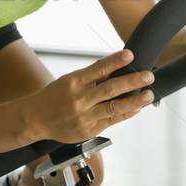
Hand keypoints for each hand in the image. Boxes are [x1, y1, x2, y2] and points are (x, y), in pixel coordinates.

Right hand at [30, 49, 153, 143]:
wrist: (36, 119)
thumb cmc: (54, 97)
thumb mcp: (68, 80)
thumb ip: (91, 77)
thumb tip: (115, 68)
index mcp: (74, 82)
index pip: (98, 69)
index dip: (115, 61)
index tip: (130, 54)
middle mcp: (79, 99)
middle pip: (109, 89)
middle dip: (132, 81)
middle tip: (148, 76)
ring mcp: (84, 116)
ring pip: (113, 107)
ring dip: (134, 101)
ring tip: (148, 95)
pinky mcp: (88, 130)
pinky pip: (111, 121)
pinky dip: (126, 114)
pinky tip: (136, 108)